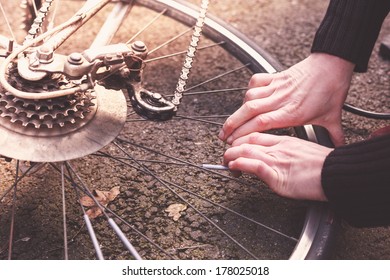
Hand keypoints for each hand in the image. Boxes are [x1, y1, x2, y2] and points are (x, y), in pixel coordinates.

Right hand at [218, 53, 354, 145]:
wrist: (333, 64)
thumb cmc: (332, 90)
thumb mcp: (333, 117)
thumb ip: (334, 136)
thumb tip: (339, 150)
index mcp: (293, 112)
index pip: (262, 123)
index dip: (244, 132)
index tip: (235, 141)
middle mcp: (281, 99)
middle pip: (250, 111)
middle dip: (232, 124)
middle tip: (223, 135)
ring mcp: (277, 86)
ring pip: (250, 97)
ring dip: (238, 109)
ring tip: (233, 121)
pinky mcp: (275, 76)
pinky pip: (255, 81)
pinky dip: (249, 89)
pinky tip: (248, 98)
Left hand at [223, 133, 332, 200]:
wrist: (338, 174)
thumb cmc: (325, 166)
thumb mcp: (303, 153)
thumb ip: (287, 153)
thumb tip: (276, 160)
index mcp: (284, 141)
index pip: (255, 136)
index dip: (240, 140)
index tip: (234, 147)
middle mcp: (278, 147)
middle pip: (246, 142)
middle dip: (232, 148)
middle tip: (226, 158)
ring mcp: (277, 160)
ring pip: (246, 151)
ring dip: (231, 156)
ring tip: (226, 163)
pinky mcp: (278, 174)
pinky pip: (254, 165)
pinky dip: (241, 164)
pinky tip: (234, 166)